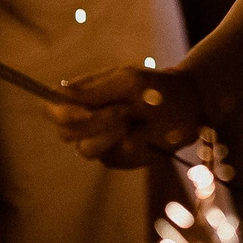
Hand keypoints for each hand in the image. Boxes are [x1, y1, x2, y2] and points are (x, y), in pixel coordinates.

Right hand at [50, 66, 206, 167]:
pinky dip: (132, 147)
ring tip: (136, 120)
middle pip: (64, 132)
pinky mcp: (118, 159)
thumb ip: (93, 90)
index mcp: (83, 97)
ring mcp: (101, 142)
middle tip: (123, 111)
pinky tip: (147, 135)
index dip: (60, 111)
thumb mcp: (128, 82)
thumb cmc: (157, 88)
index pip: (52, 106)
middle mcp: (86, 122)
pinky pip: (114, 159)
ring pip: (86, 149)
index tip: (83, 111)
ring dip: (112, 134)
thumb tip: (58, 93)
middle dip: (93, 122)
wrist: (191, 106)